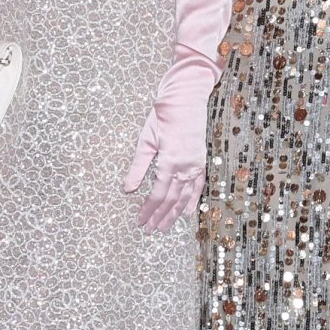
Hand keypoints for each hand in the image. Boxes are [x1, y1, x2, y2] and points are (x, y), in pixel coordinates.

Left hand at [123, 107, 204, 233]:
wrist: (186, 99)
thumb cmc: (162, 116)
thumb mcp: (145, 141)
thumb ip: (138, 167)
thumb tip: (128, 189)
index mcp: (169, 162)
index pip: (158, 194)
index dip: (148, 210)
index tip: (140, 221)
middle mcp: (185, 167)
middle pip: (171, 200)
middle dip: (160, 217)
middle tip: (150, 230)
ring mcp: (196, 165)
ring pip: (185, 196)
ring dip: (174, 214)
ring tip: (164, 227)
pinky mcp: (201, 160)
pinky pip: (198, 186)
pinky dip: (193, 200)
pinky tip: (187, 212)